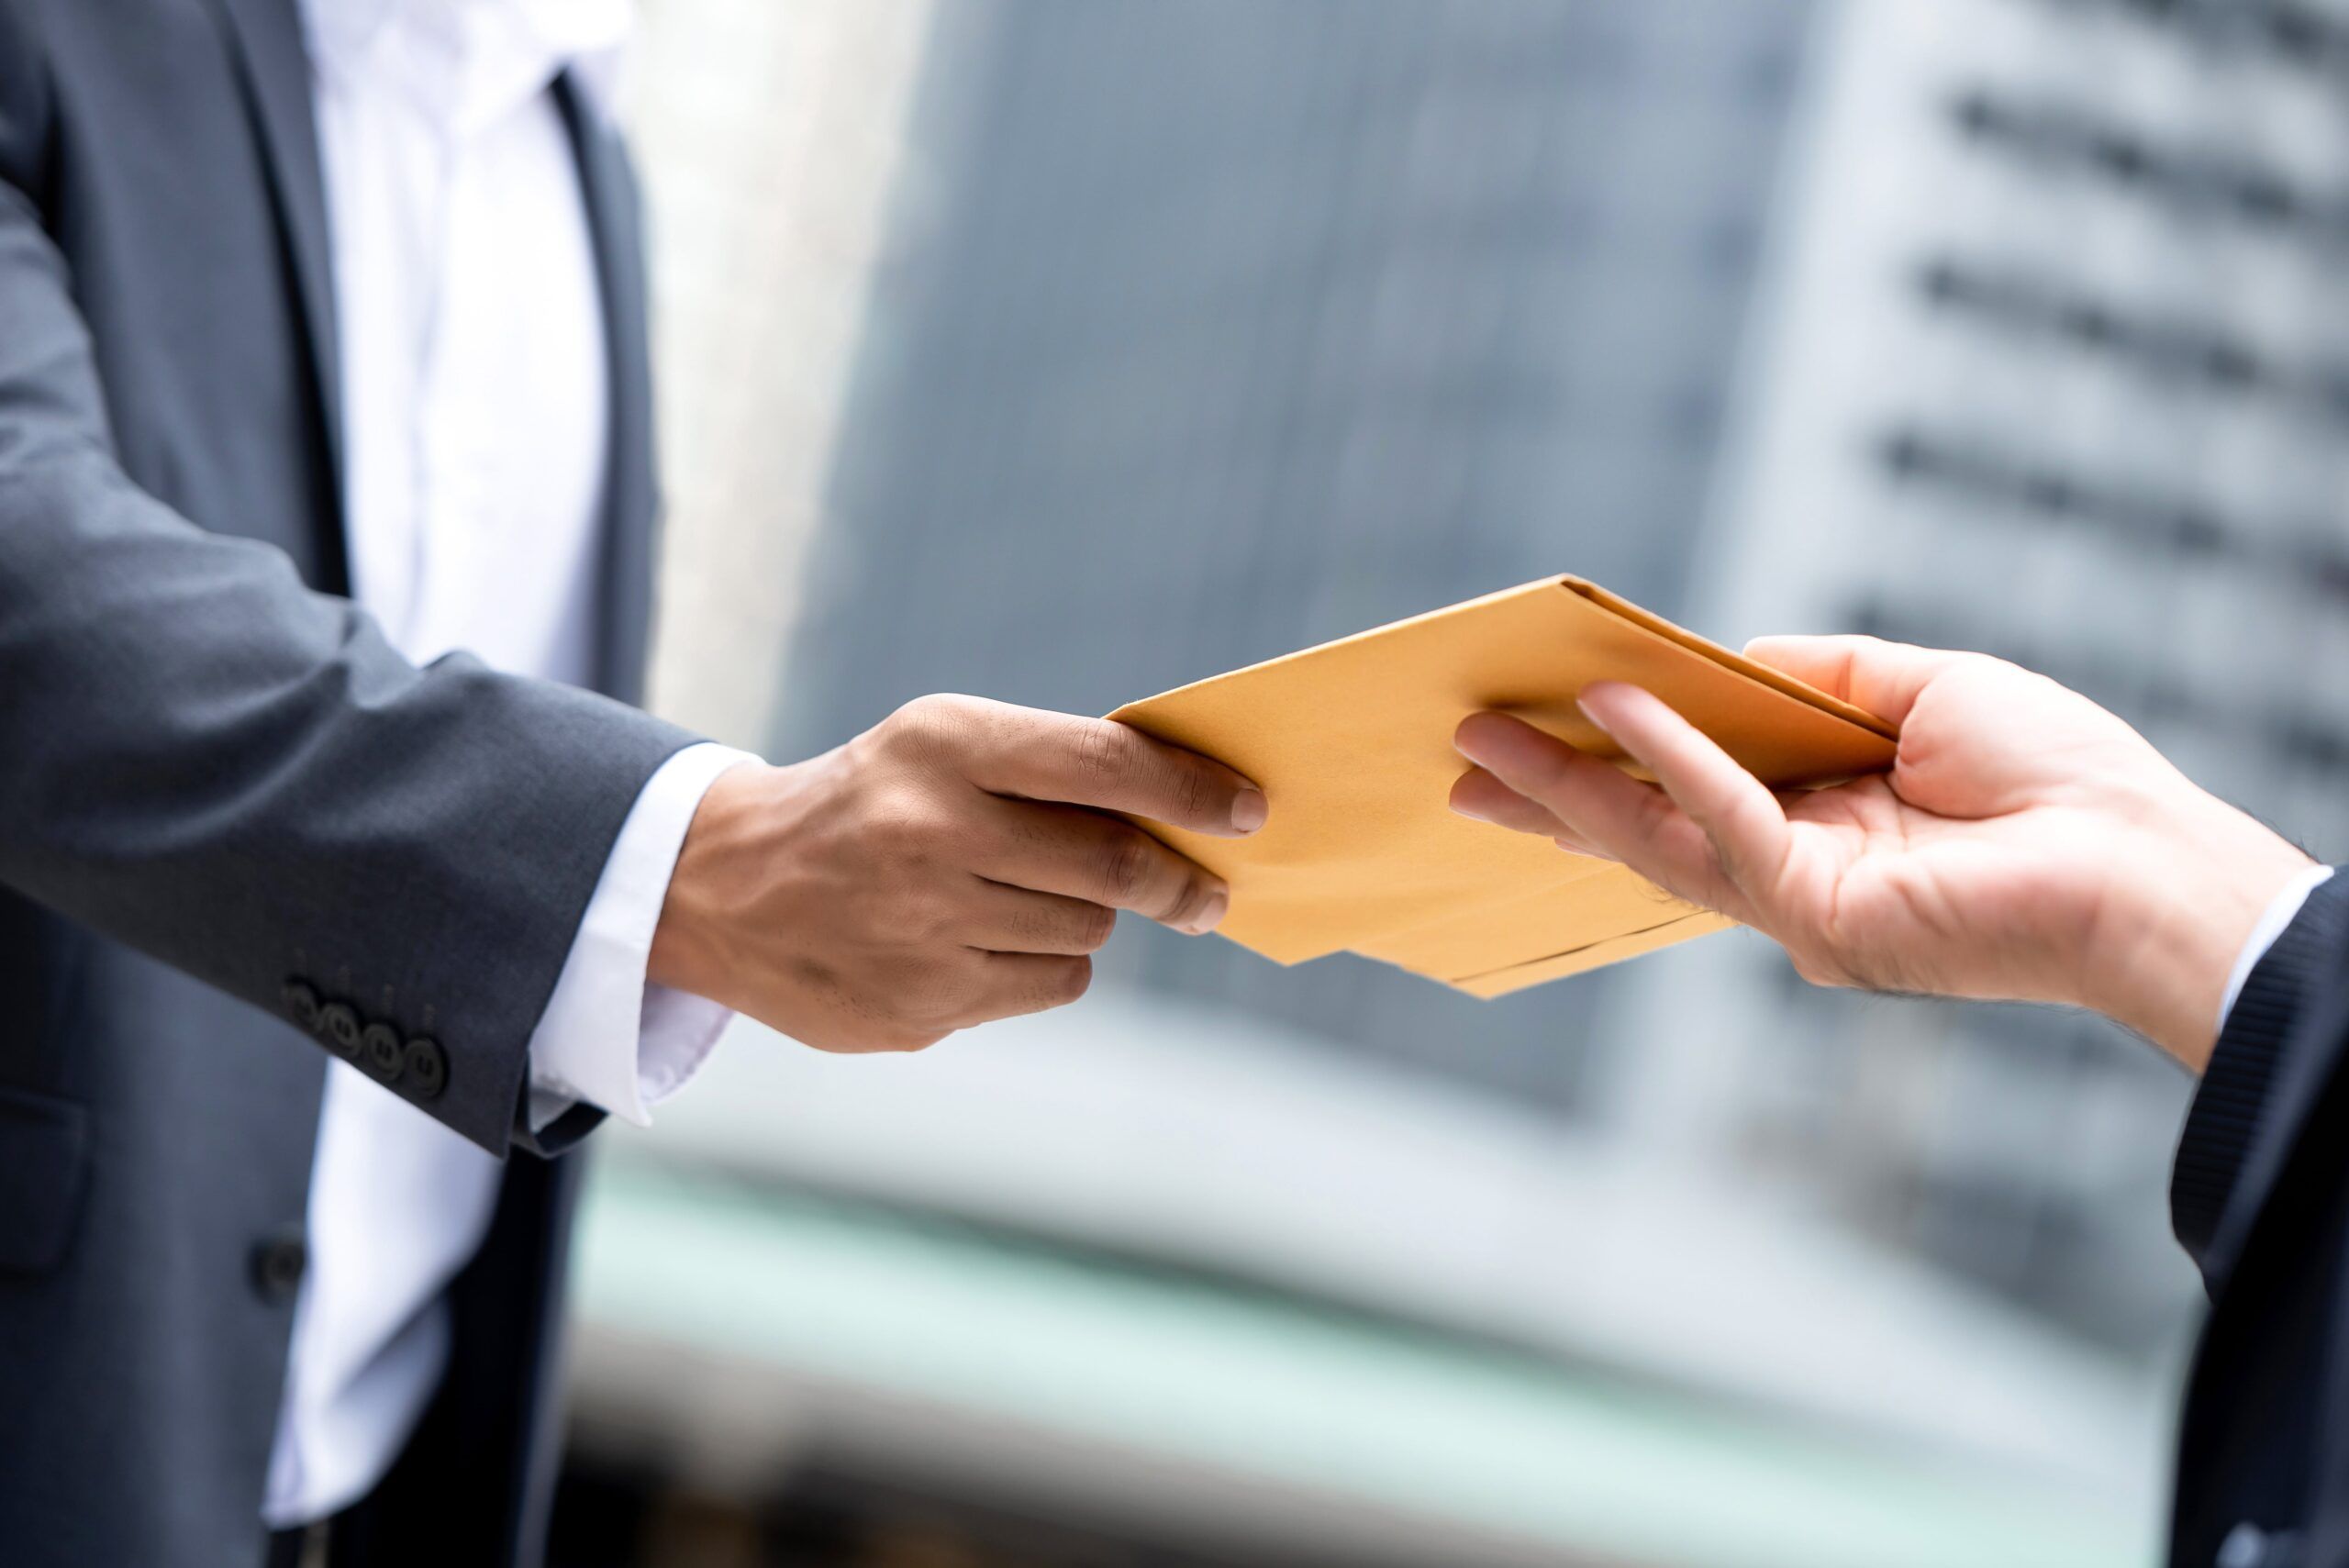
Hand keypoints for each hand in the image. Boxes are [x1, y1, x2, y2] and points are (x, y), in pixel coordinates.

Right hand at [649, 695, 1266, 1052]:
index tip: (1248, 810)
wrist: (724, 889)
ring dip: (1092, 918)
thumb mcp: (938, 745)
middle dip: (1181, 880)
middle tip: (1207, 892)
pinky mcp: (922, 1005)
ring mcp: (923, 926)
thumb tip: (1195, 811)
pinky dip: (1050, 966)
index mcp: (943, 745)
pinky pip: (1050, 987)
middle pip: (1115, 866)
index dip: (1192, 791)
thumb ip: (1052, 766)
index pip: (1105, 765)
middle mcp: (931, 831)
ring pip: (1087, 933)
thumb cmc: (873, 801)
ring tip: (1028, 899)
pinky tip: (990, 943)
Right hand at [1449, 636, 2313, 1069]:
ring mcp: (1797, 904)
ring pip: (1653, 838)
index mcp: (1819, 825)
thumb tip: (1722, 659)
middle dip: (1549, 791)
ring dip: (1564, 784)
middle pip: (1644, 826)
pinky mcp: (1818, 914)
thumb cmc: (2061, 777)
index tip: (1538, 712)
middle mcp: (1794, 873)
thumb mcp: (1924, 688)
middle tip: (1460, 753)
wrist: (2143, 860)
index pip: (1688, 789)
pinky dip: (1667, 759)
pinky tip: (1608, 707)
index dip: (1610, 753)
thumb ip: (1818, 673)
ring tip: (1481, 742)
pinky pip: (1724, 823)